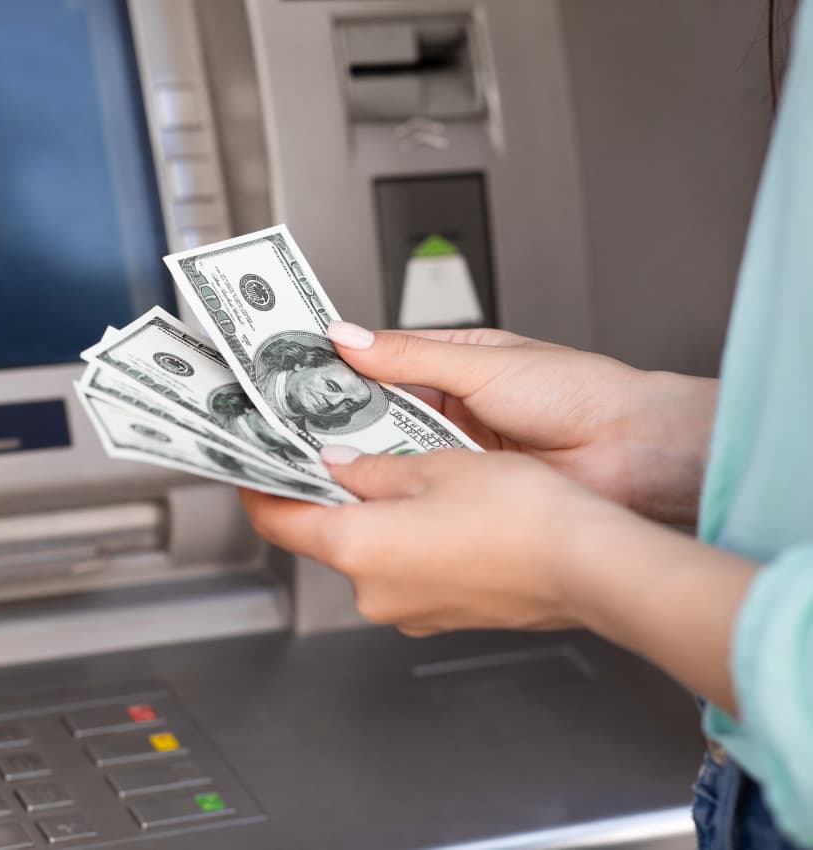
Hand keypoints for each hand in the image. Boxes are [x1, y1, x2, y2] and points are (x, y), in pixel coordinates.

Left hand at [241, 448, 612, 634]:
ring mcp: (412, 610)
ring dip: (372, 514)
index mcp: (359, 550)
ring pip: (370, 552)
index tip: (254, 468)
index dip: (261, 489)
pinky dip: (404, 537)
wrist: (590, 565)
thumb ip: (372, 469)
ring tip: (396, 468)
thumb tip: (339, 466)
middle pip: (327, 536)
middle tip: (335, 448)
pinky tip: (434, 506)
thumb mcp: (434, 466)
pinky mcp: (444, 613)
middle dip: (328, 493)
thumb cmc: (522, 516)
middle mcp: (377, 592)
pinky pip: (405, 569)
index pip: (280, 523)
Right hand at [326, 323, 717, 524]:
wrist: (630, 452)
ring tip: (317, 453)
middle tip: (290, 423)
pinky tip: (364, 487)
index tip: (292, 372)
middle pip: (376, 413)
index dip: (336, 368)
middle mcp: (447, 409)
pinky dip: (392, 487)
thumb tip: (350, 336)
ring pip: (390, 453)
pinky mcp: (464, 491)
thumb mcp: (483, 362)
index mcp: (450, 364)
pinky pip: (416, 487)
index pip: (377, 362)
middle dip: (337, 418)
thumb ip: (410, 356)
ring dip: (361, 455)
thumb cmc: (577, 392)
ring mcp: (454, 452)